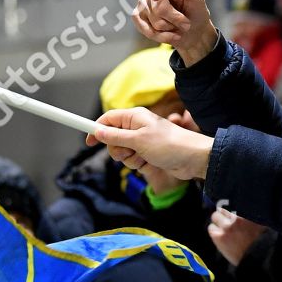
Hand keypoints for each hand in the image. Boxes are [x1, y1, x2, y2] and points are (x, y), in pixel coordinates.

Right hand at [89, 108, 213, 181]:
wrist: (193, 159)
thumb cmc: (169, 144)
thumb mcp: (138, 140)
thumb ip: (115, 136)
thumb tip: (97, 131)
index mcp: (135, 117)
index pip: (108, 119)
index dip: (96, 129)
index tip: (88, 142)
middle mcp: (137, 127)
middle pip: (112, 139)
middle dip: (117, 149)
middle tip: (128, 151)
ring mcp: (143, 141)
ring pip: (122, 152)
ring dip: (129, 158)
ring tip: (143, 157)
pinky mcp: (148, 154)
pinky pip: (133, 160)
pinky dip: (138, 164)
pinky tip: (150, 163)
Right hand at [133, 0, 218, 65]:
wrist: (192, 34)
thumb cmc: (196, 13)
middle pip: (157, 5)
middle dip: (174, 18)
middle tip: (186, 23)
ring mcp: (143, 2)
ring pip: (153, 19)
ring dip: (170, 28)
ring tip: (178, 27)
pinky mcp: (137, 16)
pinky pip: (145, 28)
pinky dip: (160, 36)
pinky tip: (171, 36)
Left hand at [208, 207, 265, 266]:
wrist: (257, 257)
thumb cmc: (262, 242)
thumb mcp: (261, 224)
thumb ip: (252, 215)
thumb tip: (244, 210)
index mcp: (248, 213)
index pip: (233, 203)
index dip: (231, 209)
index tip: (231, 213)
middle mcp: (236, 217)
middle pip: (223, 208)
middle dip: (224, 214)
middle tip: (227, 221)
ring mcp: (227, 226)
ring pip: (215, 216)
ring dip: (218, 222)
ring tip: (223, 229)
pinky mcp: (219, 236)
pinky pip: (211, 228)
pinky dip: (214, 231)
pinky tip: (220, 236)